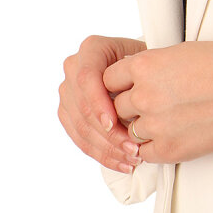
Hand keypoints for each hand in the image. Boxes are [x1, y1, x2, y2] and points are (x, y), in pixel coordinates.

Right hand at [58, 34, 147, 173]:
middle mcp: (74, 68)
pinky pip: (80, 138)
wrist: (135, 64)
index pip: (87, 78)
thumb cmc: (145, 61)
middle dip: (108, 134)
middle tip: (133, 148)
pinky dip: (102, 154)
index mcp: (91, 49)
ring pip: (81, 128)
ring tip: (132, 159)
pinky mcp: (68, 113)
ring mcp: (67, 92)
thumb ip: (137, 74)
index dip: (98, 104)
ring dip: (107, 149)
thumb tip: (135, 105)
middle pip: (83, 108)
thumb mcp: (145, 59)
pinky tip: (122, 163)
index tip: (114, 124)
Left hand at [102, 41, 212, 164]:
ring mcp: (153, 124)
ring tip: (165, 118)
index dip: (119, 83)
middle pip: (116, 106)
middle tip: (151, 103)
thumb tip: (135, 75)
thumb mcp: (180, 52)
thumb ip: (152, 66)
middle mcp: (144, 94)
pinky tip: (167, 135)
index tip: (127, 86)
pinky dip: (151, 146)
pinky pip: (143, 152)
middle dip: (130, 105)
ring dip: (141, 126)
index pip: (109, 78)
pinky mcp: (167, 149)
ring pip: (128, 130)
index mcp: (145, 65)